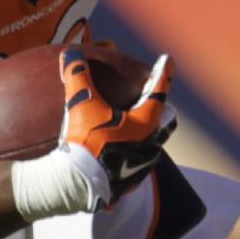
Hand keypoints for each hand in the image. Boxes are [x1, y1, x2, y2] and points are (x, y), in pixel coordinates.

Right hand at [59, 45, 175, 209]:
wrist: (78, 184)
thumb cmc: (86, 143)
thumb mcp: (81, 105)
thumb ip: (78, 77)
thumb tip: (71, 54)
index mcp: (146, 122)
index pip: (158, 90)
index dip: (163, 73)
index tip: (168, 60)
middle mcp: (152, 143)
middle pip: (164, 120)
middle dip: (161, 108)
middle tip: (153, 99)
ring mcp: (143, 164)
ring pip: (154, 143)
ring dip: (147, 131)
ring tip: (135, 125)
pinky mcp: (131, 180)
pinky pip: (138, 161)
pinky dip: (132, 151)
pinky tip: (120, 151)